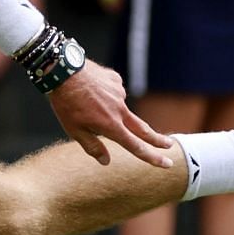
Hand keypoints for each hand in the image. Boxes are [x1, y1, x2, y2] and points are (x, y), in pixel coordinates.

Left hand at [46, 59, 175, 168]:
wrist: (63, 70)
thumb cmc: (66, 102)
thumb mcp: (73, 130)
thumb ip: (92, 146)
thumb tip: (106, 161)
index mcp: (111, 126)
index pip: (136, 146)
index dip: (152, 157)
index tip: (167, 164)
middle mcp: (120, 110)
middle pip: (143, 129)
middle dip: (157, 139)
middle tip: (170, 145)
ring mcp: (119, 94)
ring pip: (118, 108)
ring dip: (107, 109)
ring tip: (83, 103)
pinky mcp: (116, 80)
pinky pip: (112, 91)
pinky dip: (103, 94)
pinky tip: (89, 90)